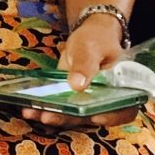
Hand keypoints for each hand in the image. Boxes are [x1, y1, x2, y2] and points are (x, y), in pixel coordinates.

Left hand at [15, 14, 139, 128]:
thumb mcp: (92, 47)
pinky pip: (62, 109)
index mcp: (123, 90)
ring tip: (31, 112)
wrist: (88, 35)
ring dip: (54, 116)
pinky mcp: (72, 101)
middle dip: (69, 119)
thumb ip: (86, 65)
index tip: (95, 117)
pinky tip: (30, 108)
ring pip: (74, 117)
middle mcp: (107, 101)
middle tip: (48, 115)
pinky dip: (46, 109)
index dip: (112, 117)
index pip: (124, 110)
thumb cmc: (97, 38)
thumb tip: (77, 85)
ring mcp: (88, 103)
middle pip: (92, 117)